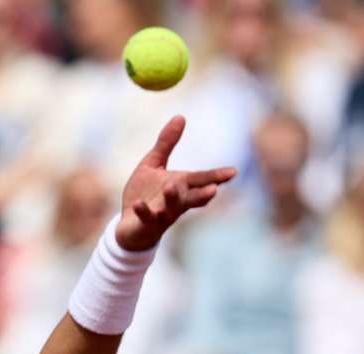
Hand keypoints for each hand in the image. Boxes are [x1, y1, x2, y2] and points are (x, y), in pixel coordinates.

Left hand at [116, 116, 235, 250]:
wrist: (130, 226)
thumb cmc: (145, 194)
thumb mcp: (153, 164)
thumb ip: (166, 143)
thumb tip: (180, 116)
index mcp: (181, 186)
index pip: (201, 180)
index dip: (217, 177)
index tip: (233, 172)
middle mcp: (175, 202)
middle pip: (192, 198)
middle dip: (203, 195)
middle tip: (214, 190)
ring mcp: (161, 214)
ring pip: (171, 209)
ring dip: (172, 199)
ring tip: (172, 187)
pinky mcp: (145, 223)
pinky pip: (146, 217)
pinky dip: (143, 211)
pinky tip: (138, 204)